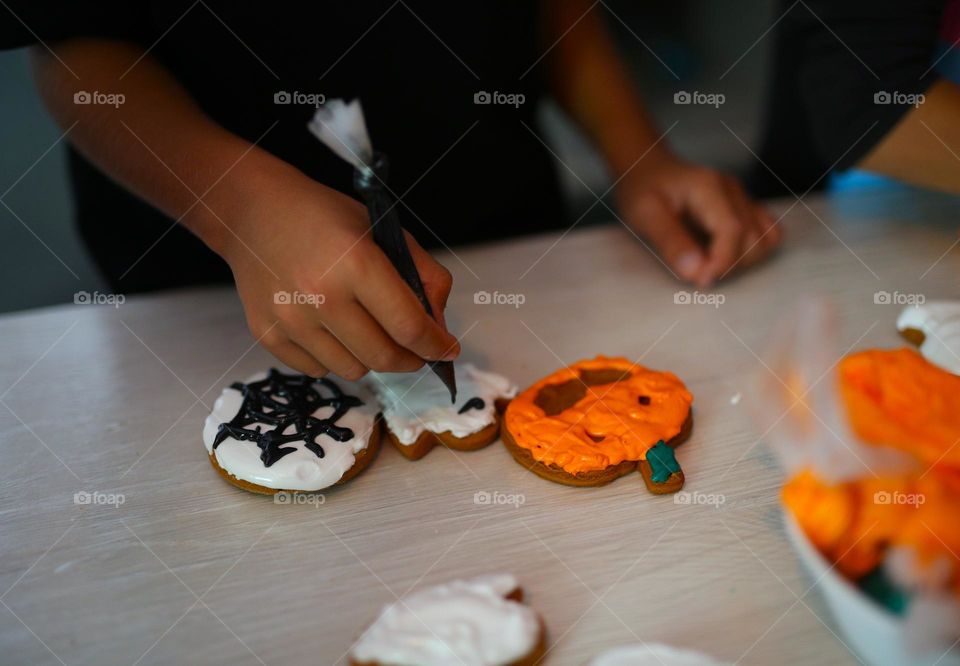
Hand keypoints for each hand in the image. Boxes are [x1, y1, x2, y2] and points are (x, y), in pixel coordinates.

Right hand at [221, 167, 457, 378]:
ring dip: (371, 358)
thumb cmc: (325, 218)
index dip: (436, 345)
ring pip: (353, 370)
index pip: (408, 326)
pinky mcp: (267, 334)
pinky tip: (332, 328)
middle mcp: (319, 295)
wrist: (254, 212)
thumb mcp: (384, 230)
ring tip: (368, 330)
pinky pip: (318, 369)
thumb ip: (424, 275)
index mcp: (356, 262)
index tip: (447, 350)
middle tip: (416, 350)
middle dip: (410, 359)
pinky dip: (335, 357)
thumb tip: (439, 326)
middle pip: (383, 357)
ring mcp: (289, 319)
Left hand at [616, 156, 781, 285]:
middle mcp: (732, 190)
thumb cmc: (642, 190)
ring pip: (766, 239)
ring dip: (743, 261)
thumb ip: (670, 242)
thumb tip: (696, 273)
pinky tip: (723, 255)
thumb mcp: (644, 215)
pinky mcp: (745, 207)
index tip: (701, 281)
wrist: (648, 169)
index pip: (733, 230)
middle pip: (753, 238)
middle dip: (729, 264)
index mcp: (708, 187)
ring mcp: (742, 198)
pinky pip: (768, 233)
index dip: (722, 262)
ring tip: (710, 264)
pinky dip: (751, 252)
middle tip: (698, 272)